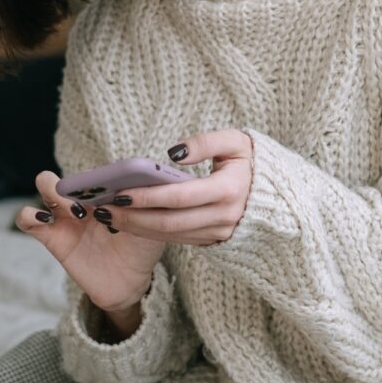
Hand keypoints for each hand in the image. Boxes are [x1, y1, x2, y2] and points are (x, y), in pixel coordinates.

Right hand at [15, 171, 163, 313]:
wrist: (129, 283)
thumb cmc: (142, 248)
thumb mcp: (152, 225)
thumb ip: (144, 206)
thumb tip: (131, 190)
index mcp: (107, 190)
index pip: (96, 169)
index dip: (100, 175)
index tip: (112, 189)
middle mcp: (85, 199)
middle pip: (71, 172)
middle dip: (75, 182)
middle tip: (91, 203)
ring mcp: (66, 217)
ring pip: (45, 186)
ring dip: (55, 192)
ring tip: (78, 214)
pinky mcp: (52, 237)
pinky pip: (28, 220)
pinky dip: (28, 215)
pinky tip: (43, 219)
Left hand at [109, 129, 254, 245]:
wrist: (278, 195)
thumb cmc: (250, 162)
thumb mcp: (236, 141)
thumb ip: (205, 142)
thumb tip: (172, 153)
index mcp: (229, 190)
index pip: (180, 197)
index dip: (148, 196)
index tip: (120, 192)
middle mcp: (223, 217)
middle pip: (169, 222)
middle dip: (133, 216)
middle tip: (103, 207)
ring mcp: (218, 232)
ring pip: (169, 235)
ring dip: (136, 227)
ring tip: (108, 214)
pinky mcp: (211, 240)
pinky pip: (176, 239)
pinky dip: (150, 232)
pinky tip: (129, 221)